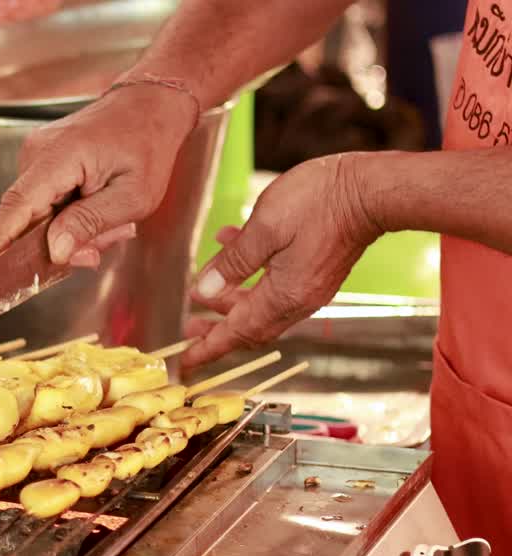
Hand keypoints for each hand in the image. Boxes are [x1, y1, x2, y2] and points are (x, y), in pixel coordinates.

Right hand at [0, 83, 198, 270]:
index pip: (17, 206)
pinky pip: (44, 202)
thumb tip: (54, 251)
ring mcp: (36, 155)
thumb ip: (90, 223)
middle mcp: (37, 153)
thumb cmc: (148, 145)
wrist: (150, 104)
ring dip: (69, 230)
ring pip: (37, 214)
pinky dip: (68, 216)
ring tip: (109, 223)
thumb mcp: (133, 196)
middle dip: (57, 244)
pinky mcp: (42, 160)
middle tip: (97, 249)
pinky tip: (96, 210)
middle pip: (27, 217)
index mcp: (60, 156)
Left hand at [183, 153, 382, 368]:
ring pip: (262, 306)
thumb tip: (203, 291)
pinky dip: (252, 277)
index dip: (208, 348)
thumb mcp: (263, 228)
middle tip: (190, 323)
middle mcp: (298, 301)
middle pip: (250, 326)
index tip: (186, 361)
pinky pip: (277, 286)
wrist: (373, 190)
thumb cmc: (319, 202)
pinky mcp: (318, 273)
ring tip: (205, 285)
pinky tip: (233, 245)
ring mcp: (311, 288)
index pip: (237, 333)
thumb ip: (232, 262)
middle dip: (217, 327)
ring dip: (232, 299)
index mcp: (283, 296)